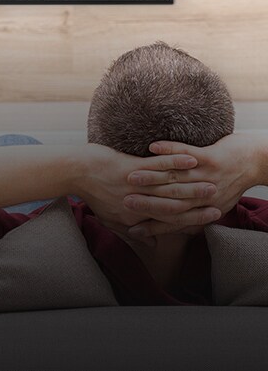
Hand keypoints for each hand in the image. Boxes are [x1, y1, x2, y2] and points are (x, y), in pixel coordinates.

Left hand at [76, 144, 220, 242]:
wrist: (74, 172)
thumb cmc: (92, 194)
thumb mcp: (111, 219)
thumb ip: (131, 232)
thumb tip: (149, 245)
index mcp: (136, 217)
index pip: (172, 220)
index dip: (194, 218)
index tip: (212, 214)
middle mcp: (139, 203)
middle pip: (176, 204)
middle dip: (199, 201)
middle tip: (217, 197)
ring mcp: (136, 185)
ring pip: (170, 185)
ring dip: (193, 183)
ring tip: (211, 180)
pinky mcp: (132, 167)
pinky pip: (157, 164)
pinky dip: (175, 161)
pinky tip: (190, 159)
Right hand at [123, 134, 262, 237]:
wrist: (256, 162)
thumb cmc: (232, 183)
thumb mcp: (216, 204)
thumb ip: (194, 219)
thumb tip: (178, 232)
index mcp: (204, 209)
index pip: (174, 220)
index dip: (152, 224)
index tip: (132, 226)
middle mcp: (206, 195)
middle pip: (169, 201)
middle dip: (145, 202)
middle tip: (124, 202)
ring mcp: (208, 175)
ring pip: (174, 177)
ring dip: (151, 176)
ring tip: (130, 176)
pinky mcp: (211, 158)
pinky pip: (186, 152)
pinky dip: (169, 150)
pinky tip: (152, 146)